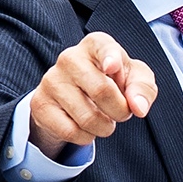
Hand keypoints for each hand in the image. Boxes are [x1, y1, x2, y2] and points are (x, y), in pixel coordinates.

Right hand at [27, 31, 154, 159]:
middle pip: (101, 91)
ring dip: (104, 127)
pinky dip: (85, 137)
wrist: (77, 93)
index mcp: (96, 44)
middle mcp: (69, 57)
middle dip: (120, 111)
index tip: (112, 67)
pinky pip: (71, 131)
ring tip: (103, 119)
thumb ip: (143, 88)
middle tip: (121, 112)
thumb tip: (138, 107)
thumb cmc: (112, 80)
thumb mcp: (134, 78)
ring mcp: (51, 80)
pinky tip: (84, 125)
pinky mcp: (40, 103)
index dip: (109, 58)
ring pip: (87, 117)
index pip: (103, 48)